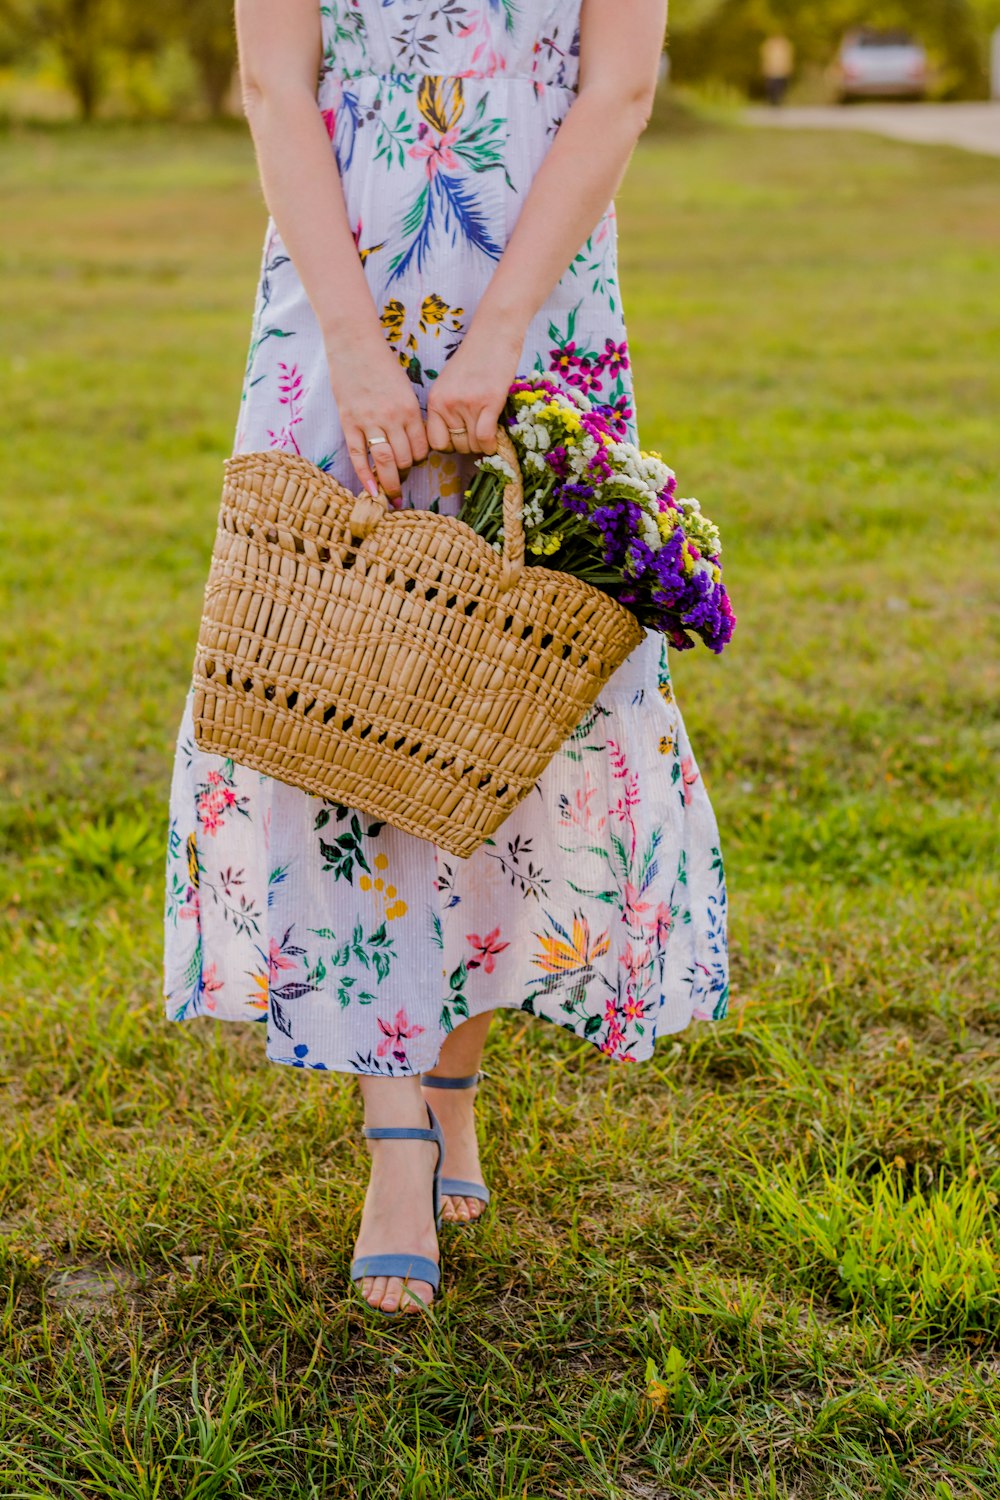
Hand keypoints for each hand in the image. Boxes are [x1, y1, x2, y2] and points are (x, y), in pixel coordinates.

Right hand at [327, 333, 428, 504]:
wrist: (354, 343)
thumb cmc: (381, 363)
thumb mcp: (403, 388)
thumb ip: (407, 414)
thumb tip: (409, 440)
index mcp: (409, 409)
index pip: (421, 447)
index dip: (420, 460)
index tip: (414, 463)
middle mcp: (392, 417)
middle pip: (404, 457)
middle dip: (405, 473)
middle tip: (401, 481)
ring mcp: (368, 420)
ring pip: (384, 460)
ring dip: (389, 482)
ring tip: (390, 494)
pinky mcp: (349, 421)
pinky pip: (358, 455)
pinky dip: (365, 475)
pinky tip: (370, 491)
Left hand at [426, 321, 523, 457]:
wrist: (495, 333)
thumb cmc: (475, 359)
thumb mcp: (450, 384)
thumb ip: (447, 408)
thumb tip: (453, 438)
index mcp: (435, 399)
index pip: (434, 442)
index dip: (449, 446)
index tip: (460, 440)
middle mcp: (448, 403)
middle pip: (455, 446)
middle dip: (468, 446)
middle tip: (478, 435)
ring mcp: (468, 403)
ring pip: (472, 445)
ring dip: (482, 446)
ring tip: (489, 432)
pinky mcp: (490, 401)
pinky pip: (486, 438)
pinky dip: (492, 445)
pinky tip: (496, 440)